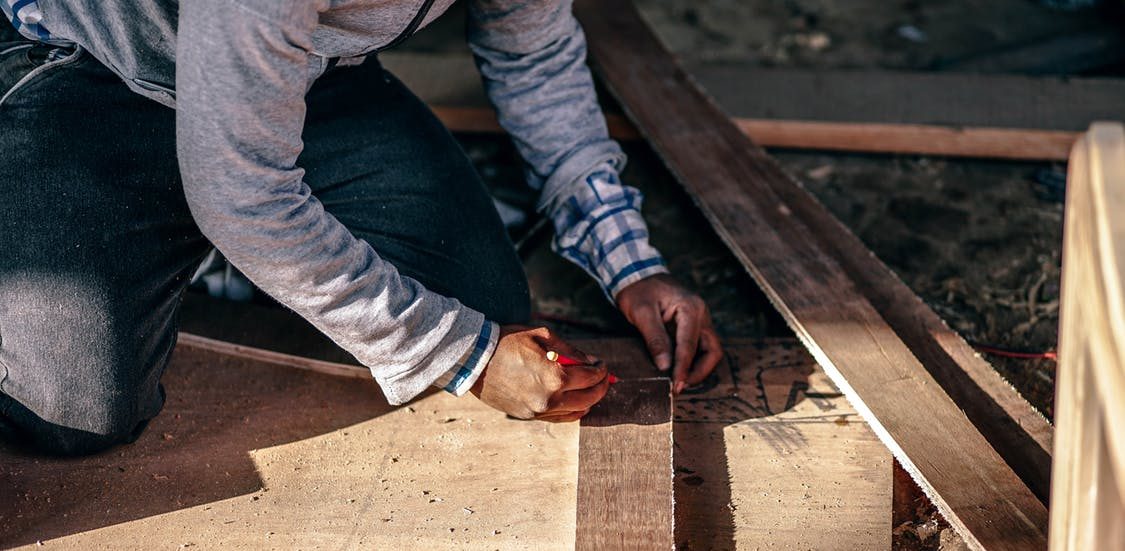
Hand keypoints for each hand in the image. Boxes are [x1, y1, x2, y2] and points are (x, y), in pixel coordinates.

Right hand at [471, 326, 609, 421]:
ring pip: (575, 411)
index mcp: (555, 376)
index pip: (590, 377)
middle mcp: (549, 398)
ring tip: (591, 389)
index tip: (602, 365)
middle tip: (604, 378)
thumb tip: (591, 362)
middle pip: (588, 398)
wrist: (475, 359)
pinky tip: (577, 403)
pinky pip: (558, 418)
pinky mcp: (527, 416)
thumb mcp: (542, 336)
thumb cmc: (507, 342)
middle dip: (601, 387)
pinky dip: (572, 411)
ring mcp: (537, 411)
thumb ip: (571, 351)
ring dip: (588, 400)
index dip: (602, 370)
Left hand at [615, 274, 722, 393]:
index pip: (690, 345)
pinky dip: (693, 361)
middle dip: (699, 371)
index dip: (683, 368)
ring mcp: (700, 320)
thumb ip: (655, 339)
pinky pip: (700, 347)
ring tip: (679, 380)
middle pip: (713, 350)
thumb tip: (664, 366)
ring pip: (710, 351)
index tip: (675, 385)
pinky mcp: (694, 325)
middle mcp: (701, 314)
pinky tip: (678, 370)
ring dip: (698, 368)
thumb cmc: (638, 290)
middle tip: (679, 386)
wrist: (638, 274)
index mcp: (691, 308)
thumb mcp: (641, 312)